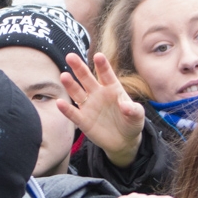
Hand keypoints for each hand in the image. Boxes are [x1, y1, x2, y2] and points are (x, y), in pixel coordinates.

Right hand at [57, 52, 145, 166]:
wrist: (124, 141)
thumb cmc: (131, 123)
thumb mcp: (138, 116)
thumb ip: (133, 109)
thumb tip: (125, 106)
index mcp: (112, 88)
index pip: (106, 74)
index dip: (102, 66)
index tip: (98, 56)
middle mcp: (98, 93)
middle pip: (86, 78)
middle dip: (79, 67)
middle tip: (70, 56)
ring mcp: (89, 106)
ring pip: (77, 93)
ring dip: (70, 85)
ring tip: (64, 76)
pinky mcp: (83, 121)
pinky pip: (73, 113)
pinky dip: (66, 109)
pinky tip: (60, 103)